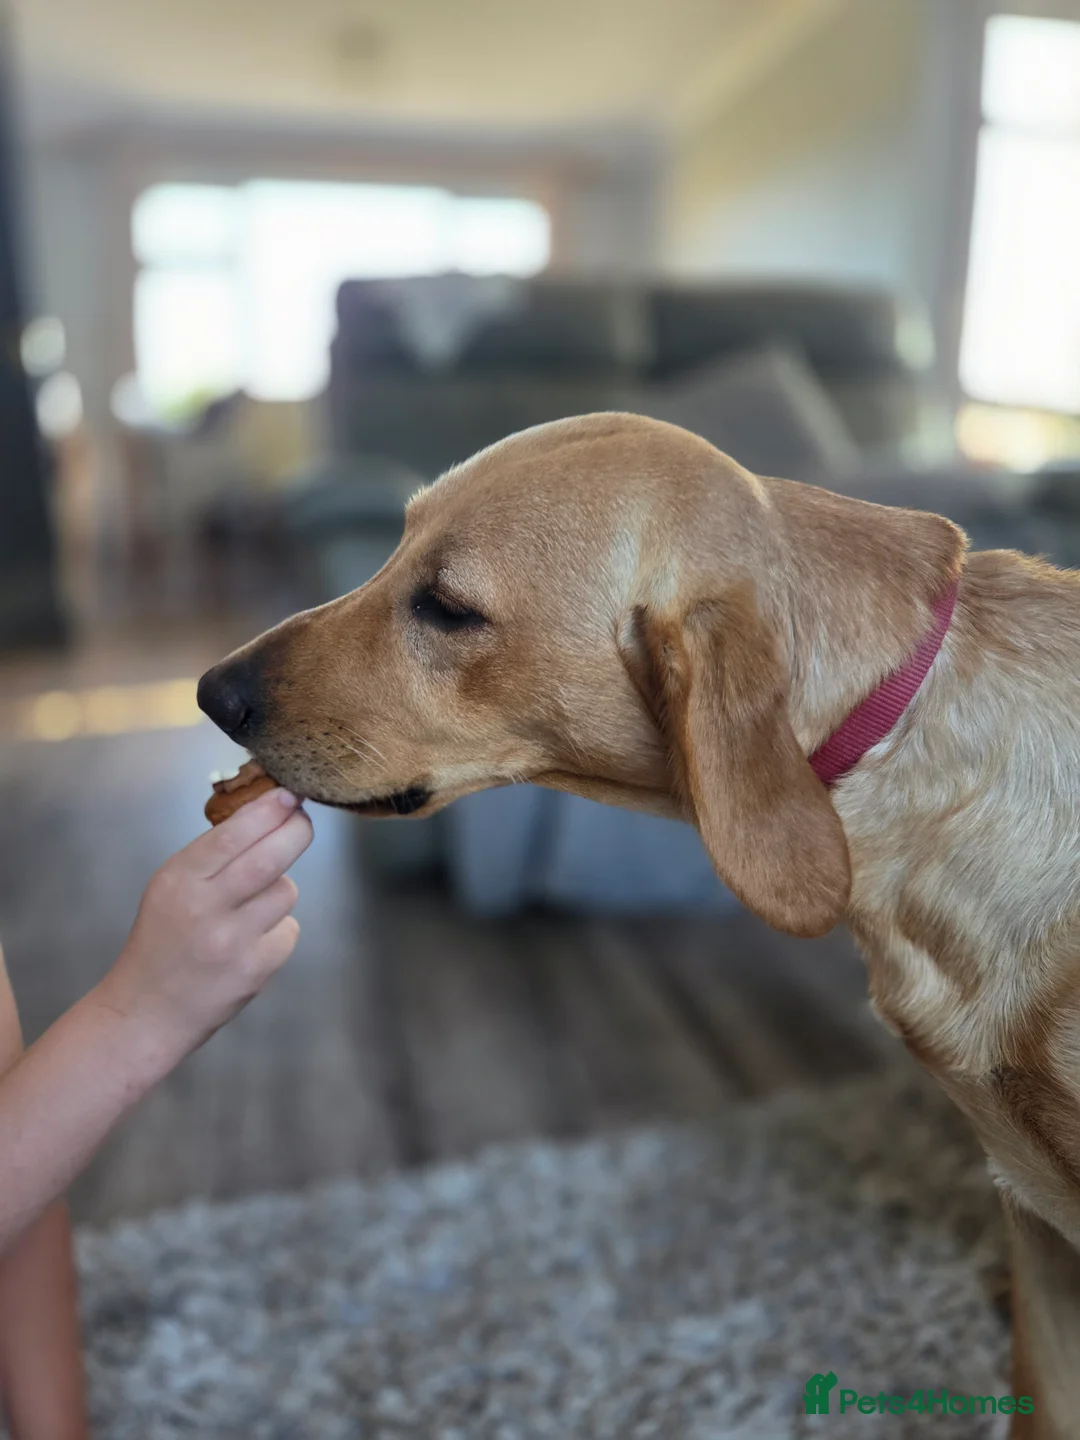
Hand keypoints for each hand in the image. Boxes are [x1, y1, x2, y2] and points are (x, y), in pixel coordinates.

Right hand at [93, 787, 312, 1065]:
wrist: (147, 1012)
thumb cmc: (163, 939)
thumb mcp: (170, 888)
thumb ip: (212, 856)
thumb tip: (271, 812)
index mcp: (179, 881)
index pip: (231, 835)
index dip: (267, 811)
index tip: (289, 794)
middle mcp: (205, 909)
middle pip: (270, 859)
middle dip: (297, 831)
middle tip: (303, 820)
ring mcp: (232, 942)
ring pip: (286, 892)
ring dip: (280, 888)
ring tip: (250, 906)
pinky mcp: (255, 970)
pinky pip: (288, 930)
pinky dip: (279, 928)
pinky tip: (251, 942)